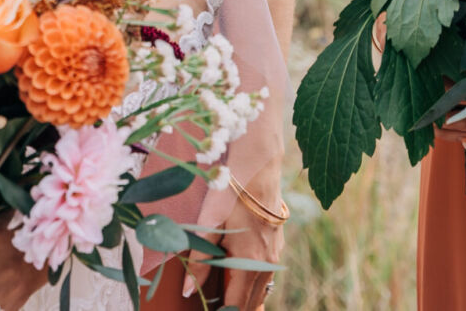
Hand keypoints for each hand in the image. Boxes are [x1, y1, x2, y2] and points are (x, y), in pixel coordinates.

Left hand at [182, 181, 283, 309]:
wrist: (259, 169)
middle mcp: (266, 264)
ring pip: (261, 291)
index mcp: (249, 262)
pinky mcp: (277, 245)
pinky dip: (254, 286)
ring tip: (227, 304)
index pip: (237, 305)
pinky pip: (266, 276)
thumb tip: (188, 291)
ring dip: (246, 300)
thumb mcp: (208, 226)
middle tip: (217, 308)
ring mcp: (274, 255)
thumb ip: (199, 261)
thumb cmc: (230, 195)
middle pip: (252, 303)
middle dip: (236, 310)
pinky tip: (241, 283)